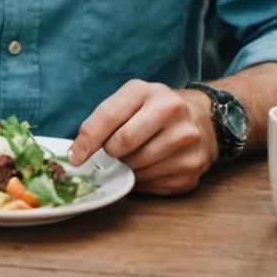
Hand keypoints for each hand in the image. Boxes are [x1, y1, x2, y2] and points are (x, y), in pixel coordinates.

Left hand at [68, 81, 215, 195]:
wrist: (201, 118)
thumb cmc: (155, 109)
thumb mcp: (130, 99)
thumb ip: (103, 119)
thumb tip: (77, 153)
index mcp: (150, 92)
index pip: (109, 118)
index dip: (88, 140)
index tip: (75, 157)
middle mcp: (173, 113)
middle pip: (124, 144)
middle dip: (112, 153)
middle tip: (114, 151)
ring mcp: (187, 142)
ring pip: (138, 168)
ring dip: (127, 168)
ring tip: (134, 156)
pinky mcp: (193, 168)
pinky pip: (154, 185)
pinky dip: (143, 181)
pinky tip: (149, 167)